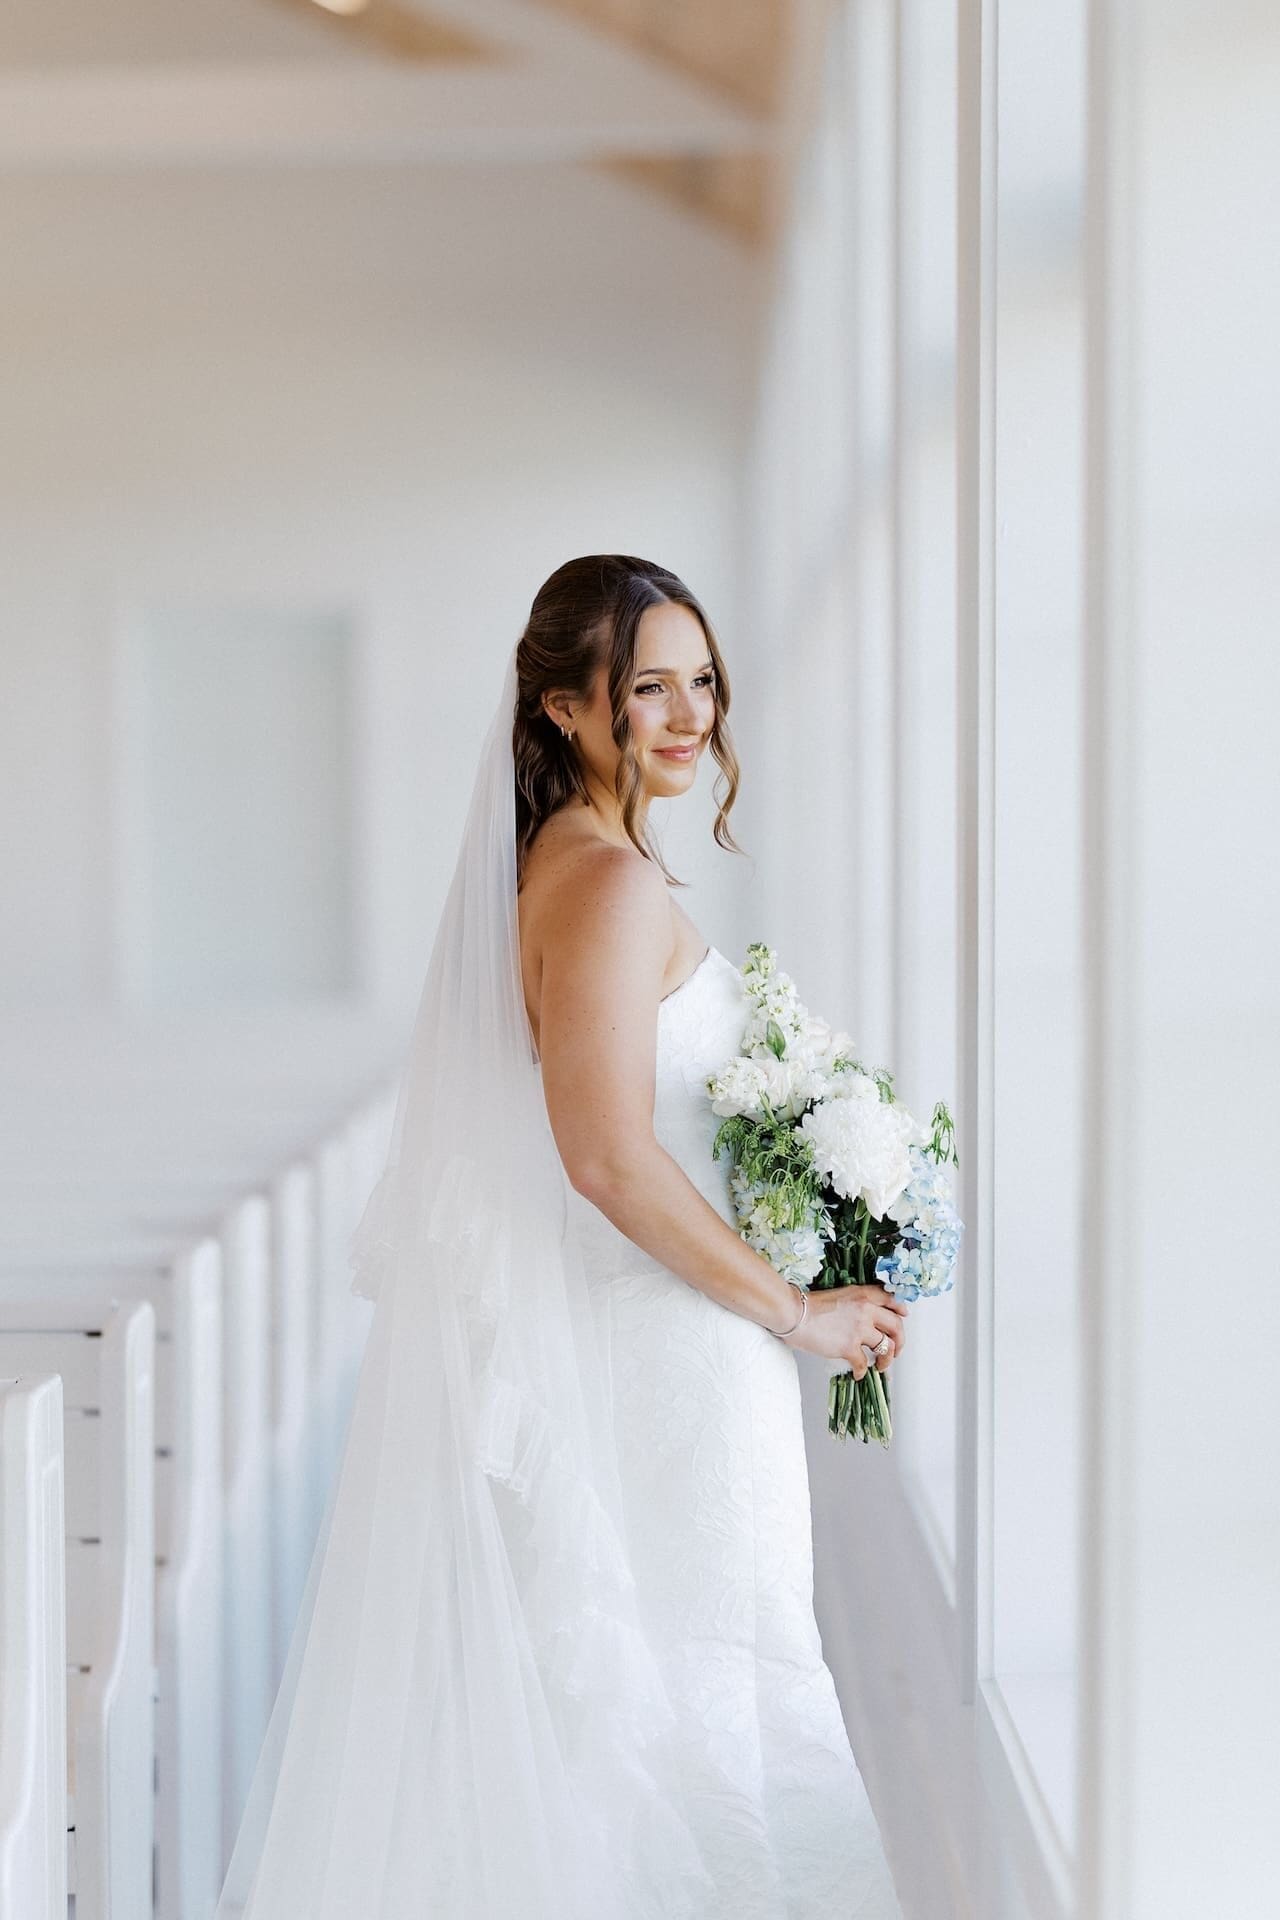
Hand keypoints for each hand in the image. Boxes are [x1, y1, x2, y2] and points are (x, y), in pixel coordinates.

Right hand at [783, 1281, 908, 1376]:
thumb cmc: (808, 1305)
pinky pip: (864, 1364)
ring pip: (887, 1347)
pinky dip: (862, 1371)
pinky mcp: (849, 1347)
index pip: (891, 1300)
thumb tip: (865, 1318)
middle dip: (900, 1341)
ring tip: (880, 1365)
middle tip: (897, 1349)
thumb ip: (856, 1303)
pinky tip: (858, 1373)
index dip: (900, 1309)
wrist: (793, 1314)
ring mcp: (859, 1329)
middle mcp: (866, 1310)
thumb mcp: (839, 1295)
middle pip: (896, 1326)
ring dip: (887, 1359)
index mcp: (863, 1294)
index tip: (903, 1316)